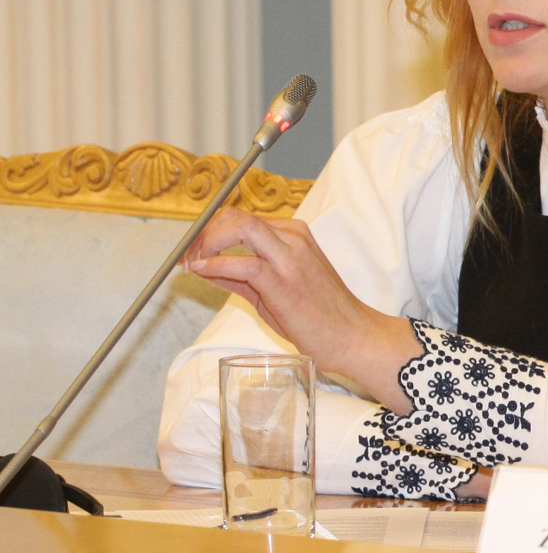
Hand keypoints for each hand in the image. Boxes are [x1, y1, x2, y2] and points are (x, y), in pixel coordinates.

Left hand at [185, 206, 421, 413]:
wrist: (354, 337)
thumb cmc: (322, 317)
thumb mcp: (277, 290)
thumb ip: (242, 277)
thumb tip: (207, 269)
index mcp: (295, 236)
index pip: (242, 218)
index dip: (210, 230)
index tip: (194, 249)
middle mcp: (293, 238)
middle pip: (237, 216)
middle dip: (204, 233)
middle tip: (189, 255)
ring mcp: (290, 257)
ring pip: (240, 228)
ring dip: (207, 244)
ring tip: (193, 263)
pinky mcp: (285, 280)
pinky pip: (242, 263)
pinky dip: (216, 265)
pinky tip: (202, 272)